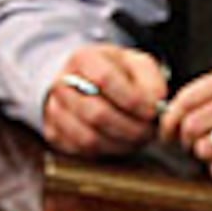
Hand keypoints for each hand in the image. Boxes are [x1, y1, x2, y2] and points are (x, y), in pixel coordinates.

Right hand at [44, 43, 165, 154]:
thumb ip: (151, 79)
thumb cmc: (116, 73)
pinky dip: (108, 151)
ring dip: (121, 143)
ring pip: (89, 138)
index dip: (132, 99)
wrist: (86, 82)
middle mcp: (62, 84)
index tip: (153, 111)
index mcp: (83, 59)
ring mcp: (54, 110)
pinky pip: (82, 151)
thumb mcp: (137, 64)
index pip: (105, 79)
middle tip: (150, 131)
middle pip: (96, 114)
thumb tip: (156, 103)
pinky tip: (122, 142)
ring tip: (139, 138)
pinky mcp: (55, 133)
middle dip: (130, 128)